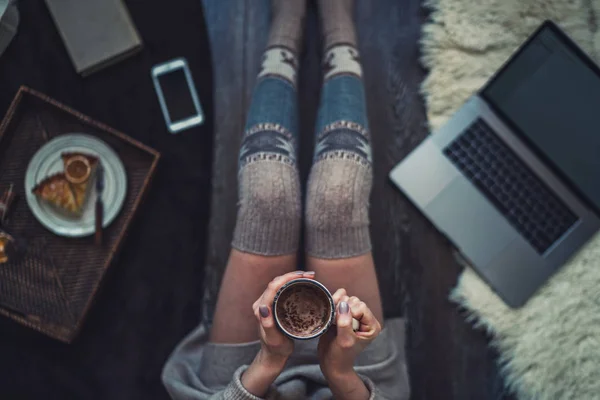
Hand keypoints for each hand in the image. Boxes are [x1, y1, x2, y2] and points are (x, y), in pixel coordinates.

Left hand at [242, 271, 315, 396]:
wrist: (273, 355)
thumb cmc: (275, 349)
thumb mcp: (273, 339)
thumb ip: (267, 325)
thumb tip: (263, 308)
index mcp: (261, 308)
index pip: (273, 286)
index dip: (288, 277)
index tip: (304, 276)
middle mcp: (261, 304)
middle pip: (277, 282)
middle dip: (293, 275)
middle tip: (311, 275)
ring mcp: (267, 304)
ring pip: (280, 284)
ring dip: (294, 278)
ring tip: (309, 277)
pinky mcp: (273, 306)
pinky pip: (282, 290)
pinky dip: (293, 284)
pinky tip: (304, 284)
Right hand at [318, 289, 381, 377]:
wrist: (331, 363)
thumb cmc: (341, 356)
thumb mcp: (345, 342)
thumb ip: (345, 323)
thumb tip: (343, 304)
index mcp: (371, 325)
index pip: (361, 307)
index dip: (350, 313)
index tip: (342, 327)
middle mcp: (364, 319)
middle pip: (354, 301)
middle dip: (343, 309)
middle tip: (337, 325)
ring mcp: (353, 315)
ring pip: (346, 298)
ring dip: (336, 307)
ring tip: (333, 321)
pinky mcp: (343, 314)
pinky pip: (338, 300)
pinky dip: (333, 303)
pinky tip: (330, 314)